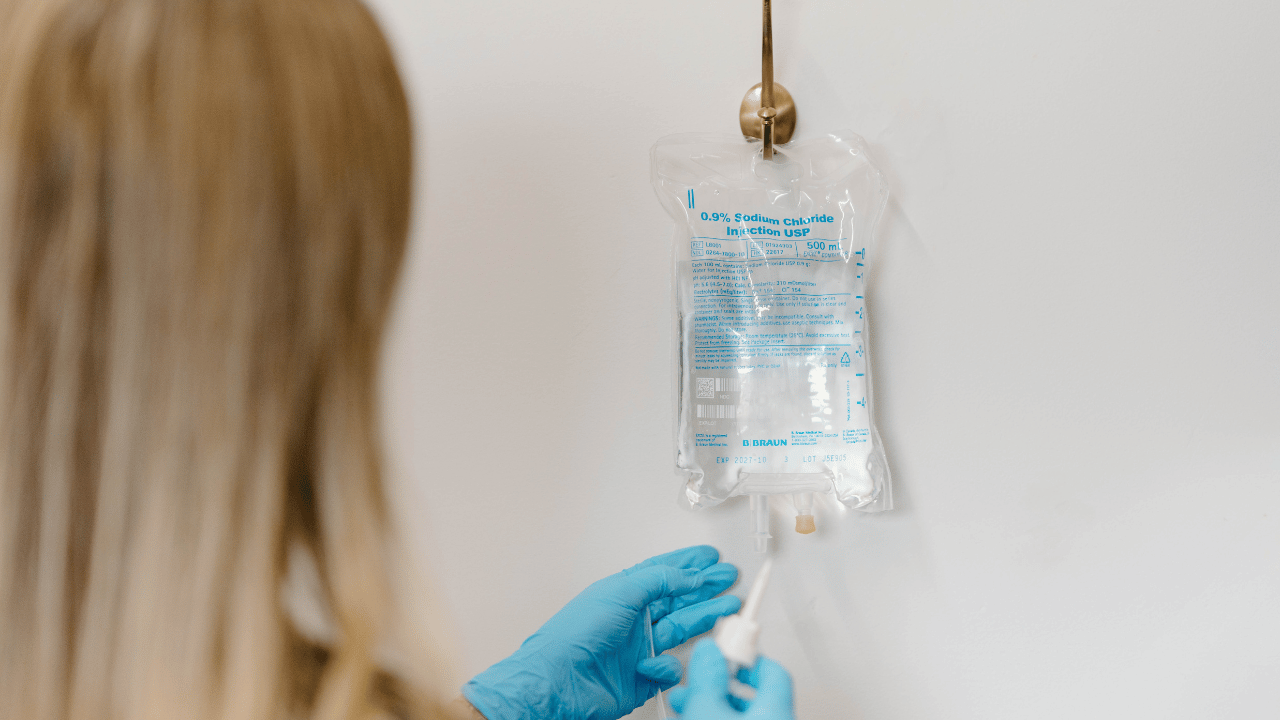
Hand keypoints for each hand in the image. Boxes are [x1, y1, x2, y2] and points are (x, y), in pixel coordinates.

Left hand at [463, 545, 740, 719]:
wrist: (560, 682)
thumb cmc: (575, 636)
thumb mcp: (620, 592)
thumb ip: (659, 579)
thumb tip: (687, 573)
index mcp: (623, 594)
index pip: (662, 573)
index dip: (687, 564)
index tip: (710, 557)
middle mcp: (633, 620)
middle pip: (678, 600)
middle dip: (705, 588)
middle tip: (729, 578)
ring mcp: (638, 649)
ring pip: (681, 630)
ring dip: (705, 618)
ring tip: (729, 606)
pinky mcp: (642, 678)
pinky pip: (670, 669)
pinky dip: (668, 667)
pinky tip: (657, 663)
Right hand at [667, 640, 794, 719]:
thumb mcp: (706, 711)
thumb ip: (707, 677)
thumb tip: (709, 651)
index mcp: (777, 710)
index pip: (773, 669)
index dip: (746, 655)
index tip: (725, 650)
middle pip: (753, 693)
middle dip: (718, 683)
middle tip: (697, 681)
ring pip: (740, 713)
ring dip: (712, 703)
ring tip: (685, 703)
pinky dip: (716, 717)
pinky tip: (690, 717)